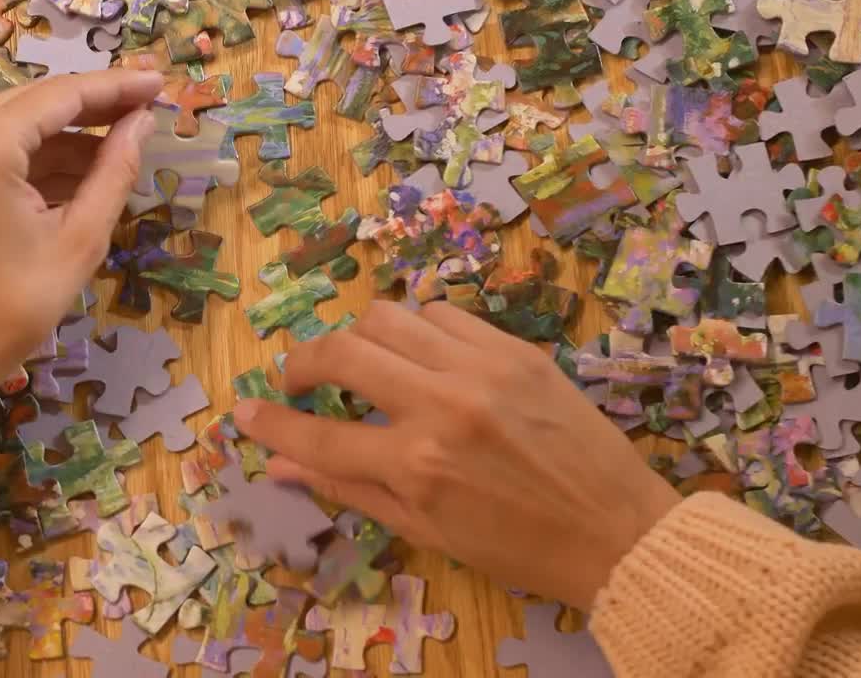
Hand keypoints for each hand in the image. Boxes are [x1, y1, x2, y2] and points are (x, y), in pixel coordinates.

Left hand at [0, 69, 163, 415]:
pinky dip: (34, 159)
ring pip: (15, 124)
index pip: (62, 95)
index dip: (116, 87)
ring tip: (123, 148)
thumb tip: (142, 123)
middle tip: (147, 108)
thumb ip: (114, 173)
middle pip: (36, 103)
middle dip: (93, 108)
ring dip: (66, 137)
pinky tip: (79, 174)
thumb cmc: (7, 310)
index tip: (159, 82)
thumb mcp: (77, 241)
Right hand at [232, 301, 681, 609]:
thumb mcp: (426, 530)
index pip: (316, 436)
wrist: (617, 530)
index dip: (270, 423)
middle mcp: (442, 406)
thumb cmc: (517, 546)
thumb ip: (349, 489)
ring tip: (363, 365)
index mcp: (416, 465)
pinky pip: (443, 313)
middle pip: (342, 353)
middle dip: (302, 363)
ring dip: (358, 338)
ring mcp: (481, 368)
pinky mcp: (515, 348)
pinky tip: (421, 357)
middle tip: (300, 382)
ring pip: (387, 316)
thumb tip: (281, 466)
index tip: (243, 411)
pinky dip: (417, 330)